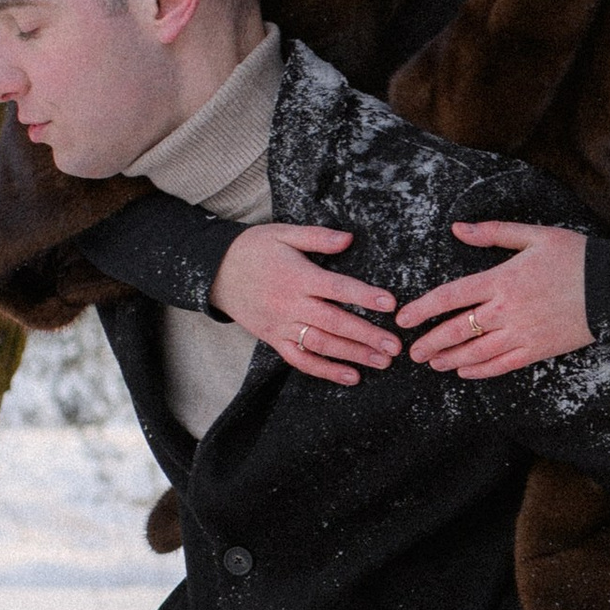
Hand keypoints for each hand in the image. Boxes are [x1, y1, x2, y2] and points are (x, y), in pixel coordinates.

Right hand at [208, 225, 397, 384]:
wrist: (215, 271)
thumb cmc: (253, 249)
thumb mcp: (283, 233)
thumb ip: (317, 237)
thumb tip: (349, 238)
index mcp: (298, 277)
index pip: (337, 288)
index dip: (364, 296)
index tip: (390, 304)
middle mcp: (291, 304)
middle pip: (334, 322)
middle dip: (366, 335)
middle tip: (395, 346)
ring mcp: (281, 325)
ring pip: (321, 344)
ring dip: (353, 355)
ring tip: (382, 362)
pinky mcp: (273, 339)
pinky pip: (300, 360)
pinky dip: (325, 371)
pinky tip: (350, 377)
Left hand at [396, 221, 592, 375]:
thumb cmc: (575, 257)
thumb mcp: (535, 235)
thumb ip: (493, 233)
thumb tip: (457, 228)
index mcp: (502, 279)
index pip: (451, 296)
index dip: (423, 309)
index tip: (403, 319)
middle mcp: (507, 310)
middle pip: (458, 330)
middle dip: (431, 343)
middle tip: (412, 352)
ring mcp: (522, 333)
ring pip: (476, 352)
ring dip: (450, 359)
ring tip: (432, 364)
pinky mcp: (538, 350)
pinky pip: (502, 365)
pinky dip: (480, 370)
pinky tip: (464, 372)